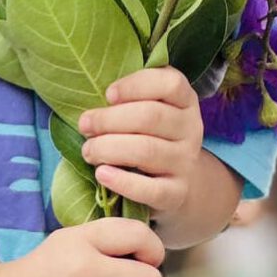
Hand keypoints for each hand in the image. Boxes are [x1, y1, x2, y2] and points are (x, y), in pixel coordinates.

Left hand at [77, 67, 205, 223]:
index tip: (108, 94)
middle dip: (110, 119)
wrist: (180, 182)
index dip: (135, 85)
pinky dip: (122, 182)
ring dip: (109, 148)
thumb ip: (130, 97)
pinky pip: (151, 189)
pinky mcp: (177, 193)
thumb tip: (88, 92)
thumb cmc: (151, 136)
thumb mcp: (150, 109)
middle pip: (151, 116)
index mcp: (185, 100)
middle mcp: (191, 129)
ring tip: (88, 151)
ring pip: (147, 150)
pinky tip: (102, 174)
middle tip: (85, 125)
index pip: (169, 83)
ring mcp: (186, 162)